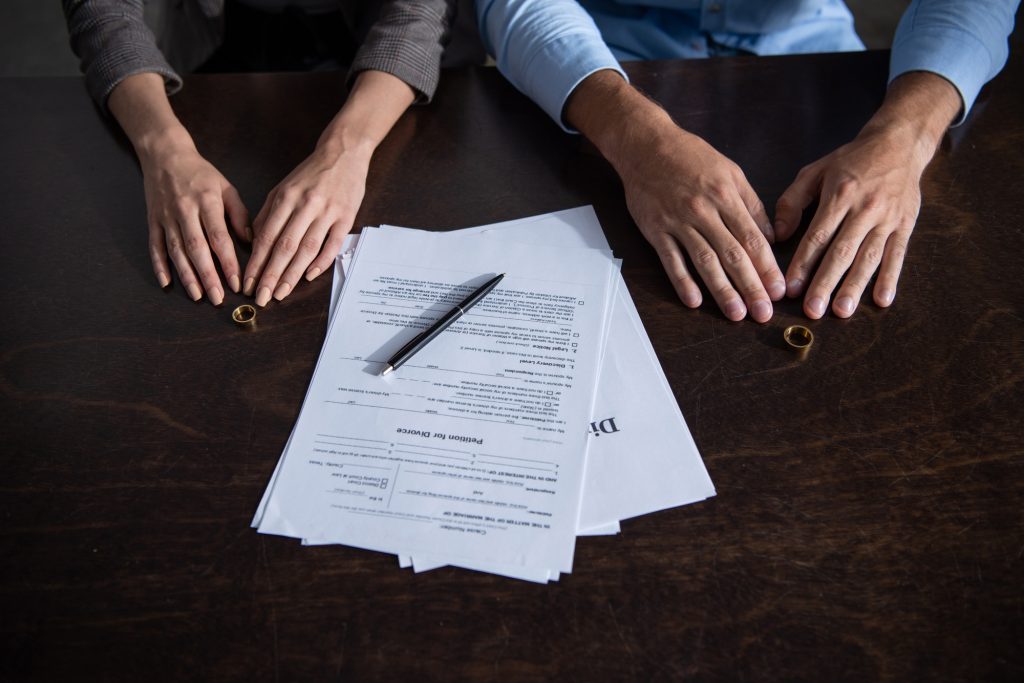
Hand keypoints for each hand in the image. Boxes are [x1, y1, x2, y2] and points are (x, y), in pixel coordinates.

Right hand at [107, 72, 249, 304]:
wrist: (165, 154)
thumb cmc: (201, 174)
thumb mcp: (226, 187)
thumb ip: (240, 214)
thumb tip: (252, 241)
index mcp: (207, 202)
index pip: (219, 238)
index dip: (228, 262)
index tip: (237, 283)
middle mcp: (185, 211)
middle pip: (196, 248)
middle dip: (208, 276)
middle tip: (217, 298)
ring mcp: (166, 217)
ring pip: (175, 251)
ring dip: (186, 275)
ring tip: (198, 295)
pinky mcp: (152, 220)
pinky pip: (155, 246)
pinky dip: (158, 265)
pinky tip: (166, 283)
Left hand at [243, 145, 368, 305]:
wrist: (344, 153)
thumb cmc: (311, 173)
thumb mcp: (283, 187)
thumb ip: (268, 213)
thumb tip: (254, 240)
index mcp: (286, 197)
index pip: (267, 236)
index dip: (256, 262)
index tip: (248, 283)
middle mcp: (305, 205)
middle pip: (285, 246)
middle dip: (271, 275)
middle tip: (262, 297)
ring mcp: (328, 212)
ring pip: (307, 248)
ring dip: (293, 273)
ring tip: (281, 293)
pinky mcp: (346, 217)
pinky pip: (332, 244)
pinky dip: (321, 262)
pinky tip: (309, 276)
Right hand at [618, 128, 785, 321]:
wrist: (647, 146)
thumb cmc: (691, 157)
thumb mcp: (731, 172)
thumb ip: (752, 205)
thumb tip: (771, 236)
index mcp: (726, 196)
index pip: (752, 238)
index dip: (767, 267)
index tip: (779, 290)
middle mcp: (703, 211)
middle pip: (732, 255)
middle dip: (751, 287)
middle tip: (764, 312)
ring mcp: (678, 222)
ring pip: (704, 262)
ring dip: (722, 291)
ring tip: (736, 314)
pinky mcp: (656, 231)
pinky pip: (671, 261)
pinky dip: (682, 282)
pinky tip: (695, 301)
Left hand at [774, 72, 961, 318]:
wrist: (900, 143)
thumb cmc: (850, 160)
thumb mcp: (815, 171)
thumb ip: (792, 201)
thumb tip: (778, 235)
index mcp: (840, 195)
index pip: (818, 236)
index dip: (803, 264)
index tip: (790, 288)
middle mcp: (866, 209)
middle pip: (842, 252)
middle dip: (826, 283)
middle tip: (812, 310)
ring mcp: (889, 218)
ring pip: (870, 257)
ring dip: (855, 286)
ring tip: (841, 311)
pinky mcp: (906, 224)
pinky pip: (898, 254)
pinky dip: (890, 278)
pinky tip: (882, 300)